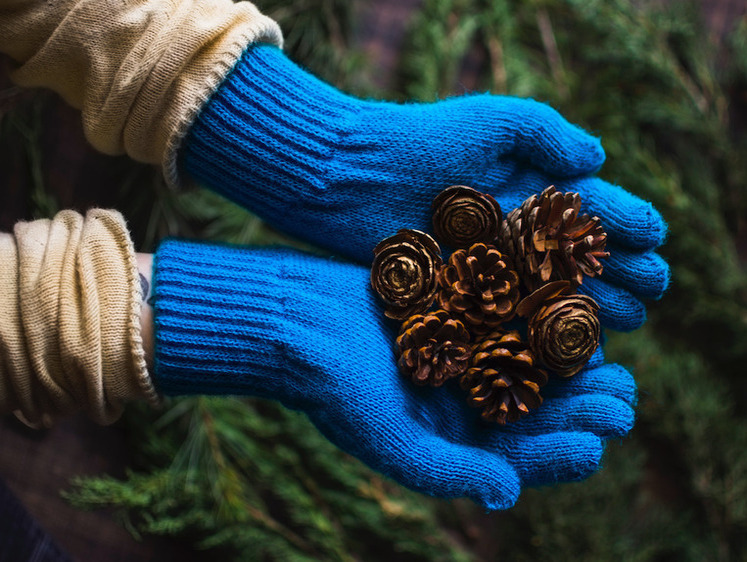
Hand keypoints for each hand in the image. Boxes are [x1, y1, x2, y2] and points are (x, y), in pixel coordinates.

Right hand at [153, 241, 635, 508]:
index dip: (559, 454)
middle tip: (622, 400)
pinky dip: (541, 318)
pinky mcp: (460, 315)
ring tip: (611, 360)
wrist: (300, 320)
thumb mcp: (390, 440)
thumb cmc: (337, 389)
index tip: (596, 444)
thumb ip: (449, 471)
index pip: (515, 459)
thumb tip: (510, 493)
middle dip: (578, 410)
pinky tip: (573, 309)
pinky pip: (510, 320)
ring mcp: (464, 357)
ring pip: (531, 365)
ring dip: (570, 363)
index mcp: (448, 443)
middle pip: (533, 412)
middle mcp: (462, 403)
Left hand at [182, 45, 668, 333]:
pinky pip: (509, 313)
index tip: (653, 240)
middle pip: (578, 254)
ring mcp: (488, 263)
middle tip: (650, 291)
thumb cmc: (420, 141)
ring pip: (550, 288)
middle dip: (619, 270)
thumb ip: (548, 133)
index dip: (625, 222)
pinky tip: (566, 340)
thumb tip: (599, 158)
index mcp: (528, 184)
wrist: (350, 177)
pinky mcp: (459, 291)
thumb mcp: (493, 121)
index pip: (590, 207)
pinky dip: (538, 326)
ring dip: (589, 304)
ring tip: (624, 321)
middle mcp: (513, 227)